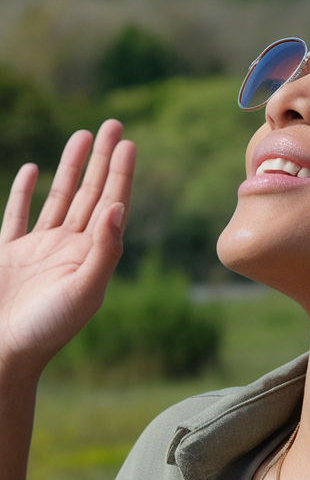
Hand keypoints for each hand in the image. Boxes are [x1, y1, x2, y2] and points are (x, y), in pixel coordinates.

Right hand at [0, 121, 135, 378]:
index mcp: (91, 256)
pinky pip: (18, 214)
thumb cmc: (47, 330)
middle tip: (114, 123)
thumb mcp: (84, 291)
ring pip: (59, 197)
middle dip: (102, 159)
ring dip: (71, 166)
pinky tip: (35, 168)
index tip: (128, 142)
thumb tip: (118, 207)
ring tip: (83, 134)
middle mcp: (69, 248)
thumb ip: (104, 250)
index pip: (111, 204)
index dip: (120, 173)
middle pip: (90, 192)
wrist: (3, 355)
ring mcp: (38, 249)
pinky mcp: (9, 254)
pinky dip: (26, 191)